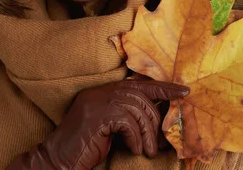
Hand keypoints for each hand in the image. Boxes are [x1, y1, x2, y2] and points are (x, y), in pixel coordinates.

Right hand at [5, 79, 189, 169]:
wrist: (58, 159)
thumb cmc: (86, 148)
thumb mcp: (110, 128)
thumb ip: (128, 117)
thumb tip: (162, 121)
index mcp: (104, 92)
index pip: (139, 83)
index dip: (163, 86)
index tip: (183, 91)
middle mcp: (100, 92)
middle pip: (141, 96)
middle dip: (156, 119)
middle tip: (162, 140)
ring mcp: (97, 102)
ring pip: (137, 110)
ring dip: (148, 134)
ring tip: (149, 151)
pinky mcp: (97, 116)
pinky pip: (127, 123)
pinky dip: (135, 138)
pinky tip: (133, 149)